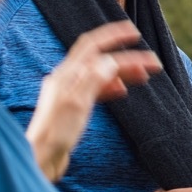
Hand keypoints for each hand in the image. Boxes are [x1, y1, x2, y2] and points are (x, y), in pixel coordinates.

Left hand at [27, 21, 161, 179]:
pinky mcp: (73, 107)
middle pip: (100, 58)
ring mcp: (69, 92)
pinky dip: (113, 86)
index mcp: (66, 74)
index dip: (113, 36)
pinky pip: (97, 89)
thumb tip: (110, 61)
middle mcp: (66, 79)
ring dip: (123, 72)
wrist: (41, 158)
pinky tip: (123, 91)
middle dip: (126, 56)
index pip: (92, 45)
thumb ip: (93, 80)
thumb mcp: (77, 104)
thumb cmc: (55, 134)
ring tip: (144, 76)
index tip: (134, 33)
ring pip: (101, 74)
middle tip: (150, 60)